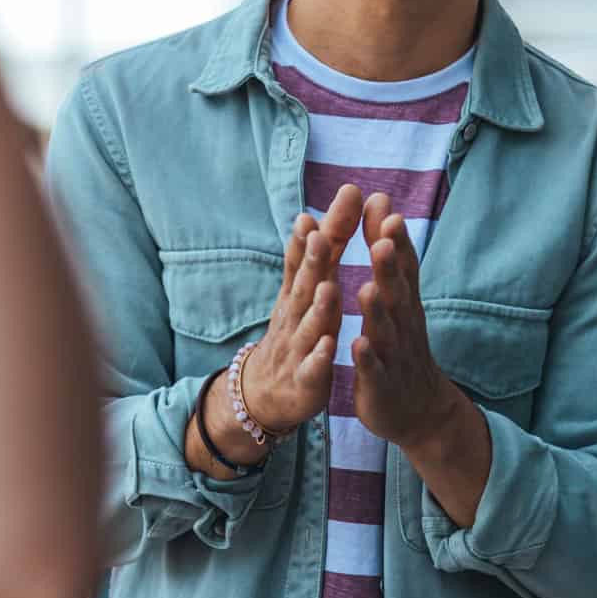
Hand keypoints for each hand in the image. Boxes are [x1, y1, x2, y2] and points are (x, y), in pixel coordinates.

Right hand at [240, 185, 369, 435]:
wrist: (266, 392)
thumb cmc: (294, 332)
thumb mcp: (303, 292)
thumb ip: (316, 255)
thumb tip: (314, 211)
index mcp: (300, 293)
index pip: (306, 259)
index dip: (312, 235)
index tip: (324, 205)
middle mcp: (295, 315)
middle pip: (303, 286)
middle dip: (312, 260)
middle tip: (319, 233)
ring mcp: (298, 348)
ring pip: (308, 326)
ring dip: (318, 307)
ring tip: (330, 287)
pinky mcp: (305, 380)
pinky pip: (311, 369)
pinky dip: (318, 358)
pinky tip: (327, 348)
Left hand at [350, 192, 465, 450]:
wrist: (418, 410)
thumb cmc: (400, 344)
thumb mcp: (397, 297)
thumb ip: (390, 254)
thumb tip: (384, 203)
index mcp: (402, 302)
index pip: (401, 265)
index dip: (394, 239)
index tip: (386, 207)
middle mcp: (402, 324)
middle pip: (397, 291)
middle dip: (390, 266)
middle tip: (384, 237)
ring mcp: (393, 355)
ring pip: (385, 330)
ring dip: (377, 310)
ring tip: (367, 288)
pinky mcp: (381, 385)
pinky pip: (373, 370)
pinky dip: (367, 359)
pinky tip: (357, 346)